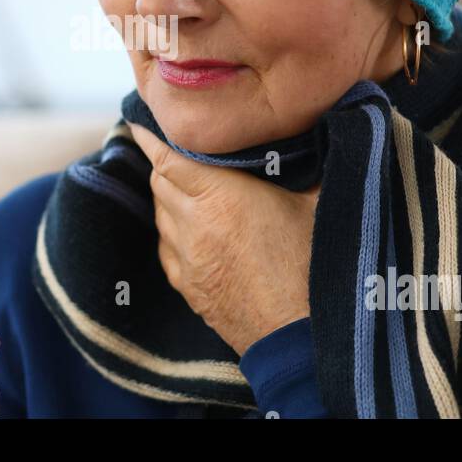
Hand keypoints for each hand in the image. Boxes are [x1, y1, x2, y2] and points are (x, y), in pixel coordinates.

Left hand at [127, 121, 319, 354]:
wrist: (304, 339)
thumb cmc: (317, 267)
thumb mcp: (319, 203)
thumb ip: (310, 163)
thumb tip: (320, 128)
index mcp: (221, 197)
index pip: (169, 158)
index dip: (152, 138)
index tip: (141, 122)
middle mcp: (194, 226)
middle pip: (159, 182)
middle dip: (162, 162)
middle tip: (172, 146)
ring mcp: (187, 260)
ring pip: (160, 216)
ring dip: (167, 196)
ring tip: (183, 183)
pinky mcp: (189, 288)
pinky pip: (166, 248)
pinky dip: (170, 231)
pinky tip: (187, 227)